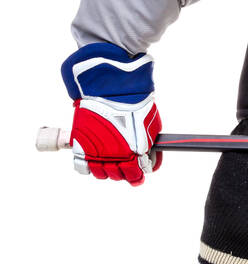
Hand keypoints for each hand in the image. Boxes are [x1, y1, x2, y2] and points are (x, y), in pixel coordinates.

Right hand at [61, 43, 161, 184]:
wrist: (110, 86)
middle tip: (123, 166)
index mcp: (133, 152)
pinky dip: (87, 166)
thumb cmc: (134, 102)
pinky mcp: (80, 144)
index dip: (137, 176)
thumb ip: (148, 143)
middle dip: (122, 172)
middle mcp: (114, 155)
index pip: (135, 175)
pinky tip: (93, 161)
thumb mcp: (149, 124)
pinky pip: (82, 166)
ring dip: (105, 171)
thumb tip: (148, 157)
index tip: (138, 175)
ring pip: (100, 174)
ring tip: (108, 163)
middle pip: (117, 175)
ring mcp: (96, 151)